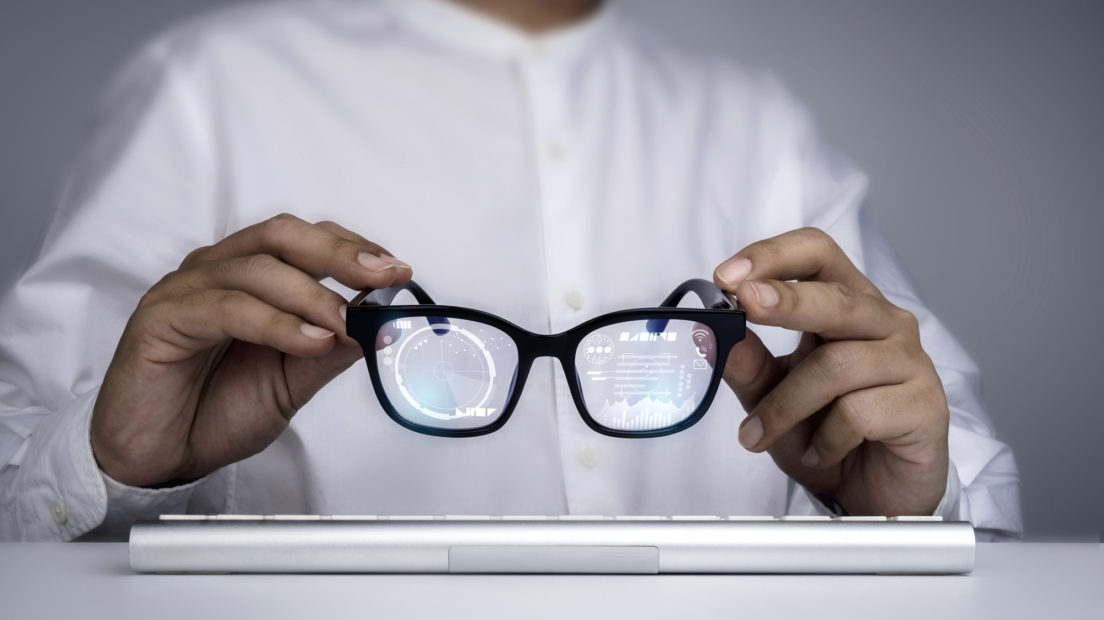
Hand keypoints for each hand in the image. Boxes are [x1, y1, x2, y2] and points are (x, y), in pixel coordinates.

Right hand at [91, 214, 410, 486]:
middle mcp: (215, 272)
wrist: (158, 459)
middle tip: (381, 276)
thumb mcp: (293, 379)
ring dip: (310, 295)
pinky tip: (308, 340)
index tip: (396, 271)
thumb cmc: (214, 412)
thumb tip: (381, 321)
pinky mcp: (160, 319)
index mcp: (247, 277)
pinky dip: (274, 322)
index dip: (351, 247)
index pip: (303, 239)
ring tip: (343, 326)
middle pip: (280, 235)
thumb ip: (331, 347)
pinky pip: (225, 307)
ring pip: (256, 269)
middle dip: (338, 253)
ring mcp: (184, 291)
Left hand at [713, 227, 948, 515]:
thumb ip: (748, 366)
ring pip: (837, 365)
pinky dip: (825, 439)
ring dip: (785, 404)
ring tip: (759, 435)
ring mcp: (910, 362)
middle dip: (783, 301)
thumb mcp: (772, 397)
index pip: (817, 254)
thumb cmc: (826, 432)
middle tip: (742, 305)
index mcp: (847, 304)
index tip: (727, 277)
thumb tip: (714, 334)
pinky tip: (819, 452)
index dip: (773, 256)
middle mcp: (884, 322)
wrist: (873, 492)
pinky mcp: (926, 406)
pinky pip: (859, 413)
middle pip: (835, 296)